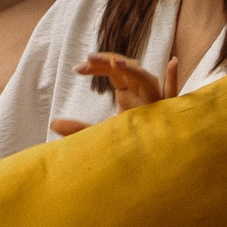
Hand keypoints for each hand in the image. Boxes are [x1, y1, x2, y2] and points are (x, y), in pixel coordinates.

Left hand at [45, 52, 179, 138]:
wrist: (150, 166)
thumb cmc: (129, 145)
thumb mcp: (101, 134)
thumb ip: (78, 129)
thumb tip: (52, 123)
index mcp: (131, 95)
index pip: (114, 72)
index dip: (97, 66)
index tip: (77, 68)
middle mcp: (145, 93)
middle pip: (129, 69)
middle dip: (110, 62)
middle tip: (87, 60)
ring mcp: (157, 102)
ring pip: (147, 79)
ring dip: (132, 69)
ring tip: (115, 64)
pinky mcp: (168, 115)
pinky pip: (173, 96)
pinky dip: (174, 80)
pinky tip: (174, 62)